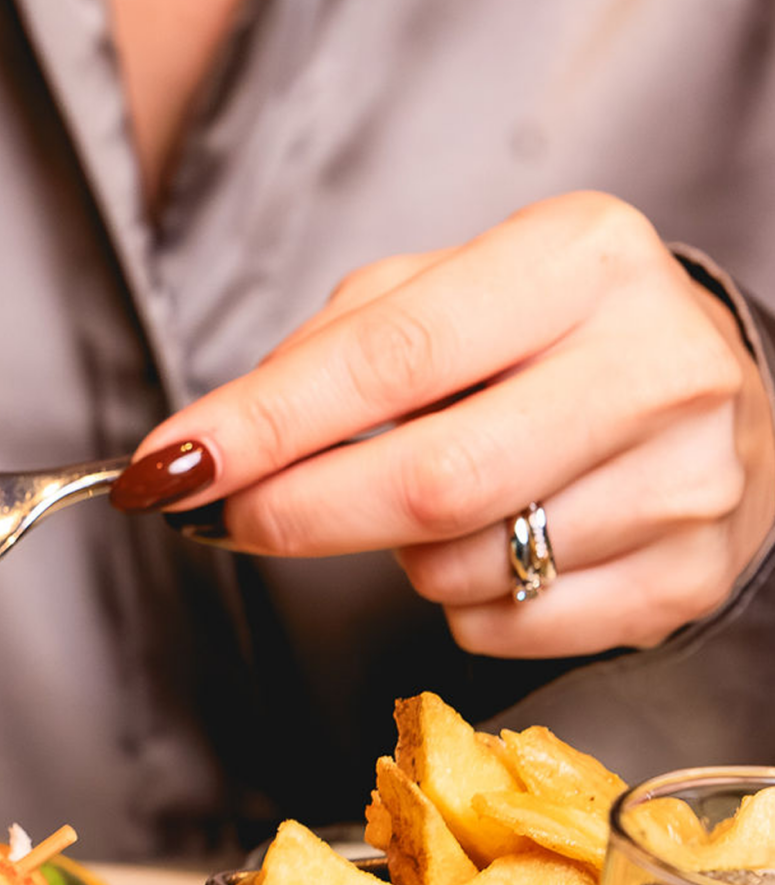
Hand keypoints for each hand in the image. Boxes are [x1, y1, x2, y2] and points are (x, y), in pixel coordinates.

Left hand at [114, 193, 774, 655]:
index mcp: (578, 259)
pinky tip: (498, 541)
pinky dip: (463, 601)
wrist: (714, 389)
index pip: (388, 358)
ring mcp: (686, 478)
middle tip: (231, 518)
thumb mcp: (445, 293)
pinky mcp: (690, 575)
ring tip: (424, 498)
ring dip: (395, 553)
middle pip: (429, 481)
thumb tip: (206, 444)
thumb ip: (328, 351)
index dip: (262, 426)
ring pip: (464, 565)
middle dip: (297, 512)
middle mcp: (653, 362)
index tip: (170, 467)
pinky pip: (511, 626)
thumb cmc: (546, 335)